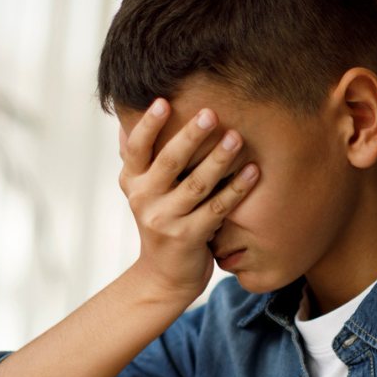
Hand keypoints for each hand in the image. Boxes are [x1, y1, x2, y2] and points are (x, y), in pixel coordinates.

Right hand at [119, 99, 258, 301]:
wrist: (164, 276)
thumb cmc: (161, 221)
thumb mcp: (142, 191)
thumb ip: (137, 159)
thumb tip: (123, 120)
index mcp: (133, 182)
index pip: (137, 149)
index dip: (148, 125)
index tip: (164, 100)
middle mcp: (144, 199)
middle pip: (169, 162)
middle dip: (190, 136)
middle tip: (211, 113)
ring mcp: (166, 220)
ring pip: (196, 185)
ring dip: (218, 160)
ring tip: (236, 137)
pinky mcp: (189, 237)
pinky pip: (217, 209)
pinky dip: (236, 189)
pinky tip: (253, 172)